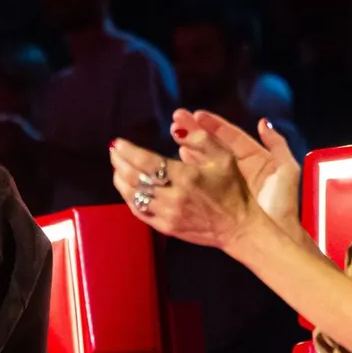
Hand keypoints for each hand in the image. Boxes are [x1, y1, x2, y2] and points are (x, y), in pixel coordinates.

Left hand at [110, 125, 262, 252]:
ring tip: (116, 167)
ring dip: (121, 180)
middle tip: (113, 152)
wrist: (238, 227)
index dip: (129, 152)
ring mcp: (167, 214)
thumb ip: (202, 139)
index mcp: (187, 177)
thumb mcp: (224, 158)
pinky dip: (129, 197)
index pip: (148, 162)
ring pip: (134, 196)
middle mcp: (173, 196)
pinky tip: (126, 187)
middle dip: (120, 163)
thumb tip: (179, 124)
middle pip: (136, 178)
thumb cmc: (233, 190)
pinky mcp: (165, 227)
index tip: (118, 143)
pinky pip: (139, 212)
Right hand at [179, 108, 301, 229]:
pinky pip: (201, 178)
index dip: (214, 125)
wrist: (276, 234)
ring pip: (205, 159)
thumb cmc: (282, 204)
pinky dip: (190, 167)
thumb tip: (264, 123)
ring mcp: (226, 183)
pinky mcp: (217, 197)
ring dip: (189, 146)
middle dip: (195, 131)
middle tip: (177, 120)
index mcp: (253, 158)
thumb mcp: (287, 170)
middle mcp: (237, 167)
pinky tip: (179, 158)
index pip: (230, 136)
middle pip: (214, 145)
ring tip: (174, 135)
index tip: (197, 114)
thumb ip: (277, 144)